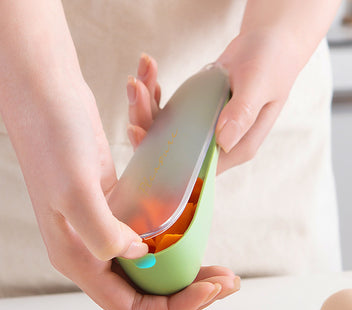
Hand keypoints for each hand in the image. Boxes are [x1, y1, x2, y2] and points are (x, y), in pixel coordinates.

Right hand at [16, 80, 238, 309]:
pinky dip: (175, 244)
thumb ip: (103, 235)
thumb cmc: (54, 139)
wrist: (46, 97)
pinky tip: (197, 235)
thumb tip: (139, 256)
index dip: (173, 308)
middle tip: (228, 282)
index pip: (131, 308)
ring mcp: (103, 228)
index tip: (209, 290)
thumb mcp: (74, 190)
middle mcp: (89, 251)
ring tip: (222, 270)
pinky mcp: (115, 205)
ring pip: (151, 268)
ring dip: (186, 271)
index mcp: (78, 259)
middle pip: (146, 293)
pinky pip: (149, 237)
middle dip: (188, 294)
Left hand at [127, 32, 302, 174]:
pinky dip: (153, 96)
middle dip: (146, 124)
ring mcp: (200, 130)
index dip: (163, 158)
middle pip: (171, 150)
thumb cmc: (270, 63)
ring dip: (145, 106)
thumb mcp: (259, 84)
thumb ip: (243, 113)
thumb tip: (224, 141)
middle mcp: (215, 145)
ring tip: (138, 77)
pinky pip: (165, 113)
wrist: (266, 45)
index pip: (195, 167)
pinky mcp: (191, 115)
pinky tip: (149, 77)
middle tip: (136, 92)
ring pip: (163, 131)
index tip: (139, 133)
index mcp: (235, 148)